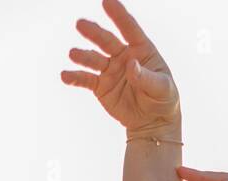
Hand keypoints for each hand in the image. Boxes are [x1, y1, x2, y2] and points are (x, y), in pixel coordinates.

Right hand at [60, 0, 180, 136]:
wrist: (152, 121)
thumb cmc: (162, 99)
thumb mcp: (162, 88)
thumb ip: (146, 77)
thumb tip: (130, 64)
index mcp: (141, 50)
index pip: (129, 29)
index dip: (118, 15)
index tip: (107, 1)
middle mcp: (123, 56)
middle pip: (106, 41)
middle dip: (94, 32)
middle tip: (81, 24)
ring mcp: (110, 70)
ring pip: (94, 59)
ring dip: (83, 56)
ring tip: (73, 53)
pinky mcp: (101, 86)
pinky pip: (85, 80)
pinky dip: (75, 77)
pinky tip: (65, 75)